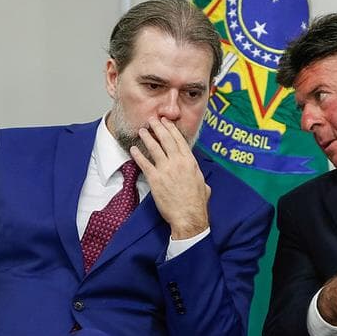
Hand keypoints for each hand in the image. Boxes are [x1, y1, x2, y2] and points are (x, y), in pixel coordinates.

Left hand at [130, 117, 209, 238]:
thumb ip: (198, 177)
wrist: (189, 216)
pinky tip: (133, 149)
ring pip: (155, 148)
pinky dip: (138, 155)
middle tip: (152, 119)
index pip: (180, 140)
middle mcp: (178, 162)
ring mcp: (166, 170)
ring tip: (142, 130)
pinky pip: (144, 163)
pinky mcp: (155, 179)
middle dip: (158, 127)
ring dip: (147, 137)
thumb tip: (200, 179)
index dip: (172, 129)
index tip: (167, 122)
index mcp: (190, 162)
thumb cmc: (197, 203)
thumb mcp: (203, 185)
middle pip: (166, 139)